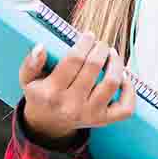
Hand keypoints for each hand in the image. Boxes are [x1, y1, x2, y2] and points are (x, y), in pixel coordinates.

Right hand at [18, 30, 135, 142]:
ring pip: (111, 83)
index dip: (84, 43)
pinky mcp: (104, 120)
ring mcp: (90, 114)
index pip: (73, 60)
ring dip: (116, 63)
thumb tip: (41, 47)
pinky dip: (129, 90)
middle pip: (93, 68)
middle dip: (100, 49)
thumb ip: (30, 63)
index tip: (89, 35)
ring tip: (112, 54)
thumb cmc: (41, 95)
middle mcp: (71, 105)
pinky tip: (123, 77)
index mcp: (51, 93)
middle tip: (100, 43)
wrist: (49, 123)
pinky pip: (125, 107)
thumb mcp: (28, 80)